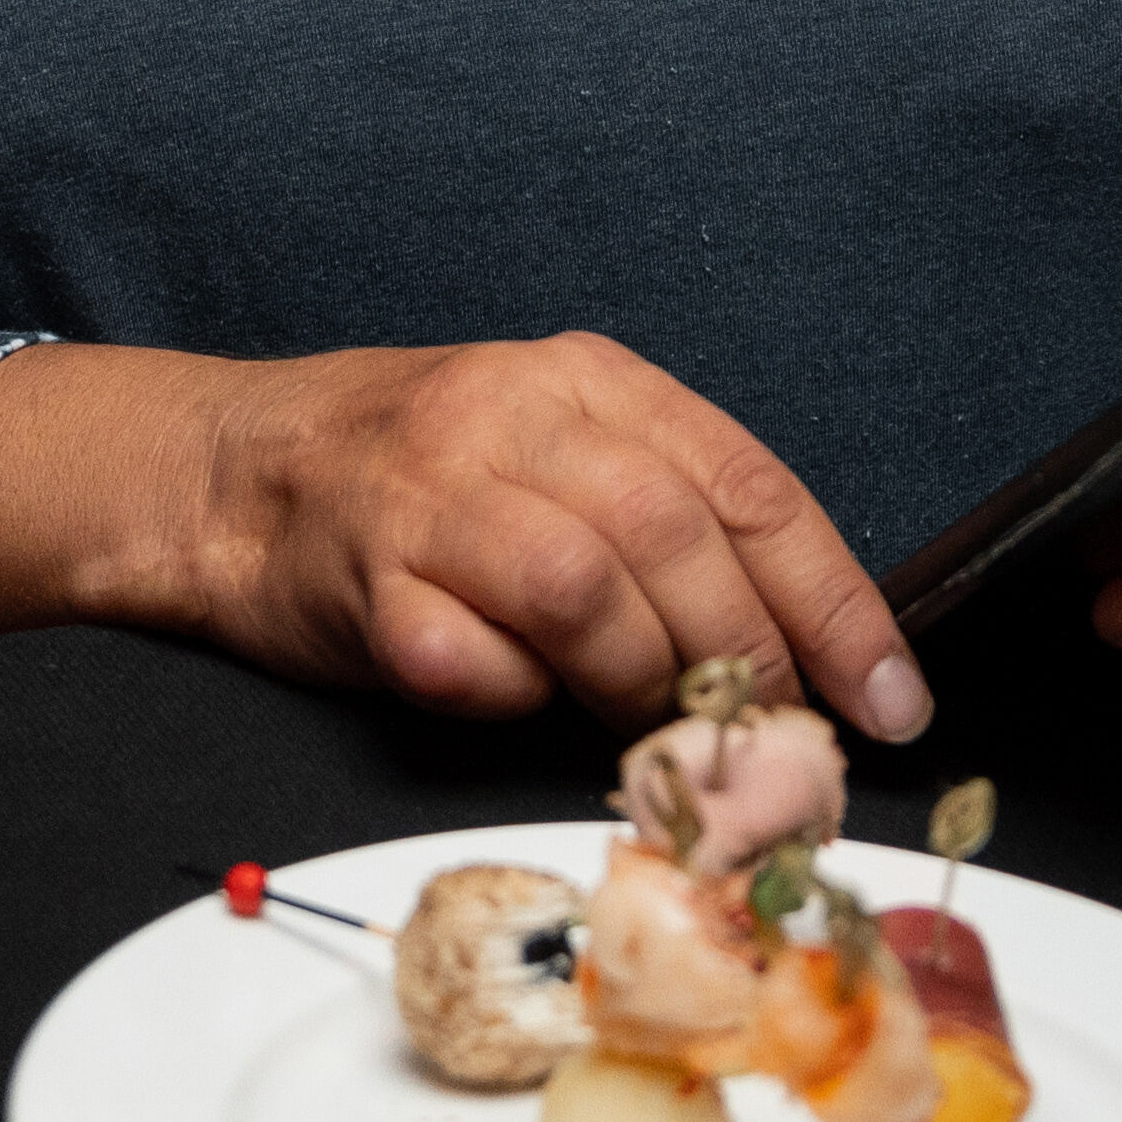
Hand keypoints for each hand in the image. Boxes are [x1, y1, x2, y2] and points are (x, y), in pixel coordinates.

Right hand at [0, 334, 927, 741]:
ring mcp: (431, 496)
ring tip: (637, 725)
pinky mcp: (362, 579)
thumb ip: (670, 525)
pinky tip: (510, 695)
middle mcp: (512, 420)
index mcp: (589, 382)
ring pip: (583, 592)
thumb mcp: (559, 452)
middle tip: (761, 739)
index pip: (752, 489)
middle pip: (676, 540)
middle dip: (742, 660)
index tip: (892, 701)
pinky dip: (510, 696)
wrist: (230, 470)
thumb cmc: (418, 476)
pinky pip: (464, 659)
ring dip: (633, 683)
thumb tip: (805, 655)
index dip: (838, 606)